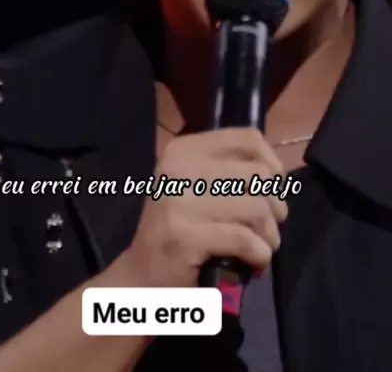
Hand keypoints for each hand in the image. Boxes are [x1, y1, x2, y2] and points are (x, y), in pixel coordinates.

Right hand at [125, 127, 287, 287]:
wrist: (139, 277)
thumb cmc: (177, 229)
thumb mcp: (194, 186)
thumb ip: (229, 171)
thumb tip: (276, 173)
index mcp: (182, 150)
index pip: (247, 139)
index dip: (272, 163)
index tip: (273, 189)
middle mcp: (177, 169)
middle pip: (257, 176)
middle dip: (274, 206)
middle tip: (268, 228)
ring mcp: (178, 203)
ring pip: (255, 208)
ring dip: (269, 235)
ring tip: (262, 248)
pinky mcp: (184, 238)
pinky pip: (244, 240)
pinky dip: (260, 255)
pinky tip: (254, 264)